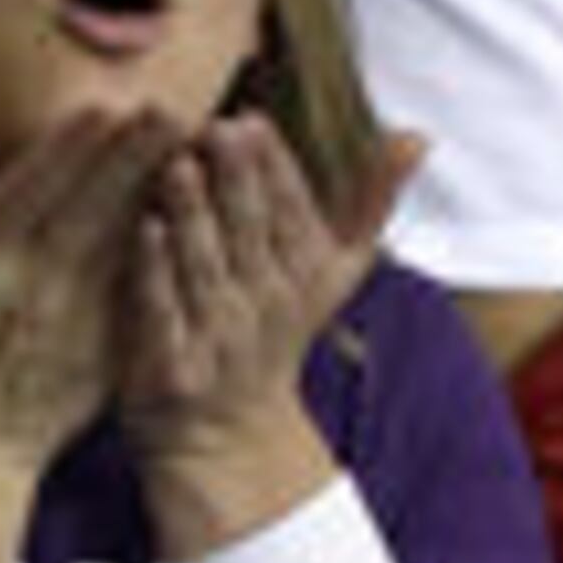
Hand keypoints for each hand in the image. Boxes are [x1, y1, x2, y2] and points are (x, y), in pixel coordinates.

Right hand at [0, 100, 175, 475]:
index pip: (34, 184)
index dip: (75, 144)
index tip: (109, 102)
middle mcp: (29, 281)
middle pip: (91, 204)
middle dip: (133, 154)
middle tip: (175, 106)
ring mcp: (72, 318)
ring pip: (123, 241)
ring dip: (160, 193)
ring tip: (195, 146)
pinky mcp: (102, 348)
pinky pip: (138, 286)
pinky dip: (164, 248)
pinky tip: (192, 212)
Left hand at [120, 120, 421, 556]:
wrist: (231, 440)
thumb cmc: (274, 332)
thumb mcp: (332, 271)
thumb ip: (369, 200)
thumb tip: (418, 136)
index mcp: (305, 275)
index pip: (294, 213)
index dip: (274, 169)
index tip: (252, 122)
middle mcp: (266, 306)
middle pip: (251, 234)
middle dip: (236, 182)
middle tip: (217, 129)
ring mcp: (220, 340)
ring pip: (208, 267)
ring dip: (194, 216)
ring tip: (178, 166)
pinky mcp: (176, 368)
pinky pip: (165, 312)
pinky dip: (156, 273)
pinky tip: (145, 229)